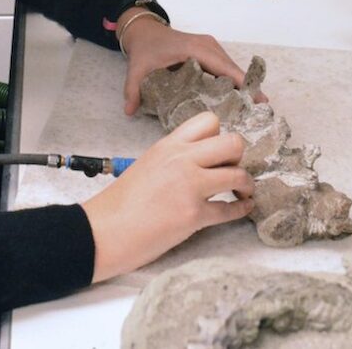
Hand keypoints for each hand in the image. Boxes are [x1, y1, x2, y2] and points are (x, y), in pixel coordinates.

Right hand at [80, 112, 254, 282]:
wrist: (105, 230)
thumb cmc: (121, 202)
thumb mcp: (147, 164)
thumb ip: (174, 158)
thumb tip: (199, 163)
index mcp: (169, 145)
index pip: (209, 121)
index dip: (219, 135)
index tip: (218, 152)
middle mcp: (182, 160)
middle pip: (233, 143)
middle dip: (238, 157)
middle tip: (231, 170)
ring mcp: (190, 187)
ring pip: (238, 174)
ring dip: (245, 184)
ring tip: (241, 192)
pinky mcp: (194, 215)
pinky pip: (231, 209)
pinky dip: (241, 210)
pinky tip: (242, 209)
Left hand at [118, 10, 265, 115]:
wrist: (144, 30)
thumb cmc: (145, 48)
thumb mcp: (137, 69)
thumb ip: (133, 90)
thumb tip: (129, 112)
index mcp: (195, 48)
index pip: (224, 67)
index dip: (242, 83)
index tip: (258, 99)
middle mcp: (208, 46)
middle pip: (234, 69)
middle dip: (248, 88)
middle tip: (261, 111)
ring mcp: (211, 47)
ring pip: (232, 68)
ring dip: (243, 85)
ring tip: (254, 108)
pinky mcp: (210, 52)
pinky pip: (226, 67)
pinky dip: (234, 80)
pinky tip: (240, 98)